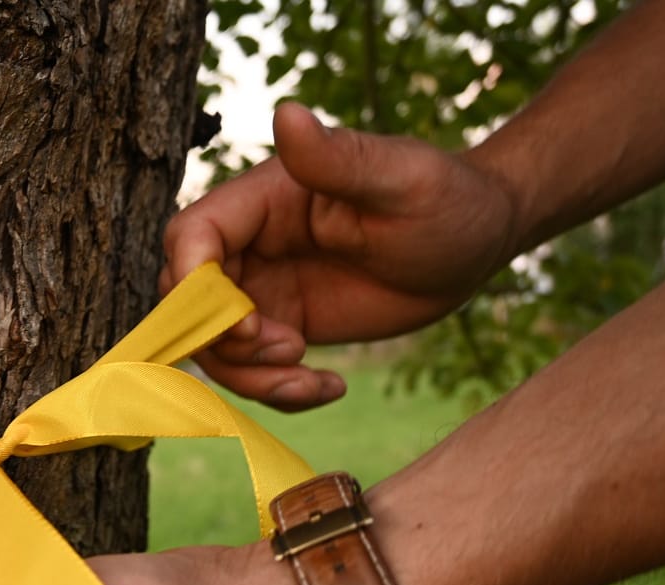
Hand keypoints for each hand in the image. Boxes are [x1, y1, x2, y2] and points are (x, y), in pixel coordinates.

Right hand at [161, 103, 521, 410]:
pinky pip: (253, 370)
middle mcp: (251, 245)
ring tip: (311, 379)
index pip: (190, 238)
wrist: (477, 242)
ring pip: (214, 346)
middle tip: (290, 351)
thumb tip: (286, 112)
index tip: (248, 324)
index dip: (196, 288)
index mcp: (262, 200)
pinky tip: (331, 387)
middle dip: (221, 342)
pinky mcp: (285, 327)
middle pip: (187, 302)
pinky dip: (279, 391)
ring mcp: (264, 289)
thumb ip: (337, 157)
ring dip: (251, 377)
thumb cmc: (445, 197)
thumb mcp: (400, 178)